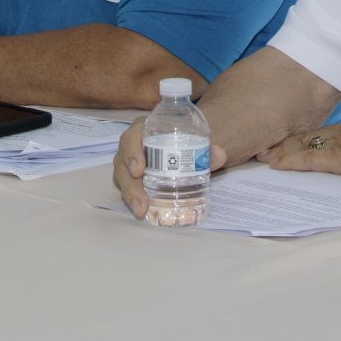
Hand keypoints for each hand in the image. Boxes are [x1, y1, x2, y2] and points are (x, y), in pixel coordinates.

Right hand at [113, 116, 231, 218]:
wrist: (190, 143)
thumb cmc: (189, 136)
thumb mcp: (198, 138)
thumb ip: (209, 147)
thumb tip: (218, 155)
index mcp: (144, 129)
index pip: (131, 138)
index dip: (132, 153)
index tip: (139, 170)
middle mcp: (133, 145)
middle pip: (122, 163)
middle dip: (130, 185)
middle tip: (141, 203)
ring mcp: (131, 162)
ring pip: (122, 178)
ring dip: (130, 195)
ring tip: (142, 211)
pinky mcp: (135, 177)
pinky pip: (129, 188)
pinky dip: (135, 199)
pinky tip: (145, 211)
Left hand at [261, 116, 340, 181]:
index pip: (326, 133)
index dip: (306, 138)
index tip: (291, 142)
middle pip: (309, 136)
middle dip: (287, 142)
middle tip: (266, 146)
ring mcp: (339, 144)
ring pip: (302, 145)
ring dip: (281, 151)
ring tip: (262, 155)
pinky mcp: (337, 157)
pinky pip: (306, 157)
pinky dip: (288, 160)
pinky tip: (274, 163)